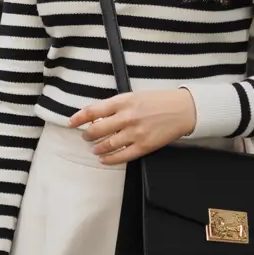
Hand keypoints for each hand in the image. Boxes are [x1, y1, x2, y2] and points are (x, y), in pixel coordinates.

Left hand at [68, 88, 196, 164]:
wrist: (182, 109)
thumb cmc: (158, 100)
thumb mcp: (134, 95)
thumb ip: (115, 105)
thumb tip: (96, 115)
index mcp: (123, 101)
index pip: (93, 110)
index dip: (79, 118)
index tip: (71, 123)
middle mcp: (127, 117)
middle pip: (97, 129)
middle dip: (87, 135)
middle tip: (86, 137)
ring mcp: (135, 133)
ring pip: (107, 144)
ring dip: (97, 147)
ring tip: (94, 148)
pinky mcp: (144, 146)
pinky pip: (121, 156)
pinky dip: (109, 159)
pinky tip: (104, 159)